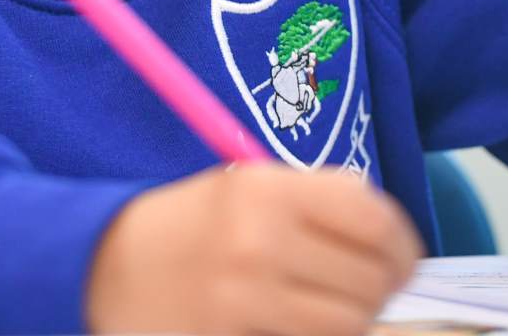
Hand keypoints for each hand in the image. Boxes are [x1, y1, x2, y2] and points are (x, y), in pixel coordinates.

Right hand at [85, 163, 422, 335]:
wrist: (103, 265)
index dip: (404, 246)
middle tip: (372, 288)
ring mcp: (246, 299)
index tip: (402, 258)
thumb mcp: (245, 186)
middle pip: (370, 280)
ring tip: (332, 307)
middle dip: (382, 289)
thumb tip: (388, 231)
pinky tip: (300, 324)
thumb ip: (317, 197)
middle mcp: (259, 241)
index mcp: (266, 190)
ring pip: (349, 323)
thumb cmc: (187, 224)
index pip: (375, 222)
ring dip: (353, 319)